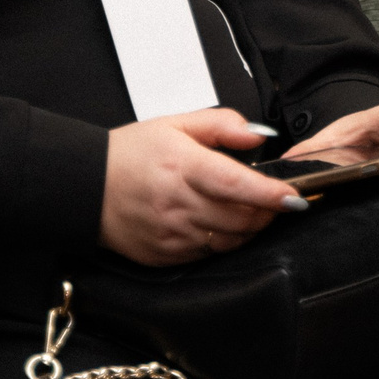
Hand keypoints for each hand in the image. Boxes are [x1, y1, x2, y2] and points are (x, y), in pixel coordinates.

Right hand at [100, 107, 299, 264]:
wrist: (85, 187)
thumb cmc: (129, 154)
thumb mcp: (175, 123)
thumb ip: (222, 125)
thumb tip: (258, 136)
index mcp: (182, 166)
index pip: (236, 184)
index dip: (269, 194)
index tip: (293, 197)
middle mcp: (177, 204)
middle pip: (239, 218)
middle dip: (267, 213)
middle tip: (276, 201)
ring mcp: (170, 234)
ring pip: (228, 241)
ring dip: (249, 229)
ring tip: (251, 211)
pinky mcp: (165, 255)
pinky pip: (207, 254)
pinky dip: (223, 241)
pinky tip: (219, 224)